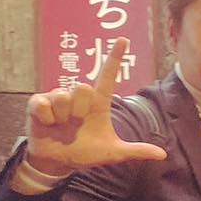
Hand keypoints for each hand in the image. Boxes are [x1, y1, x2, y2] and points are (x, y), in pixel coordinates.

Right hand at [24, 38, 165, 175]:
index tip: (123, 39)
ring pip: (62, 96)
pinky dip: (46, 118)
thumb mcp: (112, 152)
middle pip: (82, 87)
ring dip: (62, 116)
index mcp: (98, 103)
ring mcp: (57, 98)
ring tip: (61, 125)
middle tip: (76, 123)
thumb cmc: (85, 152)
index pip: (108, 76)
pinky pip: (43, 104)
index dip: (115, 57)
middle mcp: (78, 96)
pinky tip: (47, 124)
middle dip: (79, 109)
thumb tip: (162, 155)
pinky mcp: (38, 103)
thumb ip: (135, 151)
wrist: (58, 161)